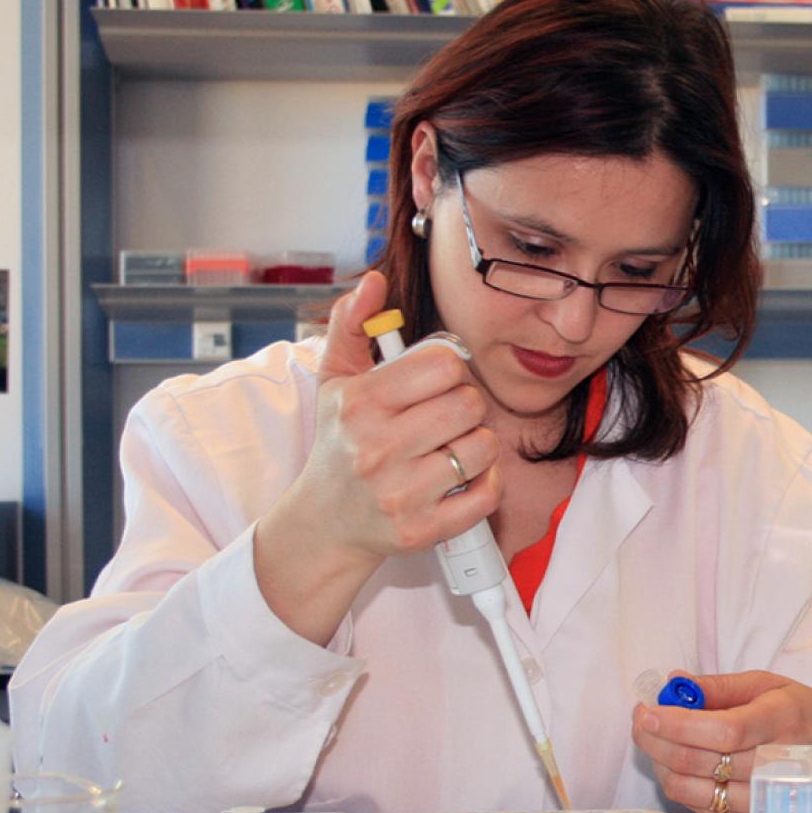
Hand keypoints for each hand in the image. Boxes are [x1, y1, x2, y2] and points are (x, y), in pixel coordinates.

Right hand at [253, 271, 502, 643]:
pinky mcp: (422, 529)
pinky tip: (461, 478)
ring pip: (482, 447)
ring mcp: (400, 493)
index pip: (442, 364)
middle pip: (468, 404)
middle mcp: (376, 448)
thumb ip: (352, 325)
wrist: (324, 521)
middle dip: (464, 406)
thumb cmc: (338, 443)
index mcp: (359, 404)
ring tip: (449, 448)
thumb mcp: (334, 381)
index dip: (449, 369)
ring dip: (476, 445)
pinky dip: (485, 483)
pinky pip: (487, 494)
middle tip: (444, 418)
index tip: (436, 383)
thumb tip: (374, 282)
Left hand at [631, 670, 811, 812]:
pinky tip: (678, 764)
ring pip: (692, 790)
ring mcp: (765, 799)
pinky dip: (679, 785)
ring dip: (662, 763)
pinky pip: (700, 809)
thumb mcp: (769, 685)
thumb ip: (719, 686)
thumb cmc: (803, 713)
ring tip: (658, 741)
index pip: (723, 731)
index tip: (648, 711)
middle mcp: (776, 764)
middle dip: (657, 740)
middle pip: (701, 762)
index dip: (678, 724)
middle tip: (642, 720)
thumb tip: (674, 683)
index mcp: (783, 721)